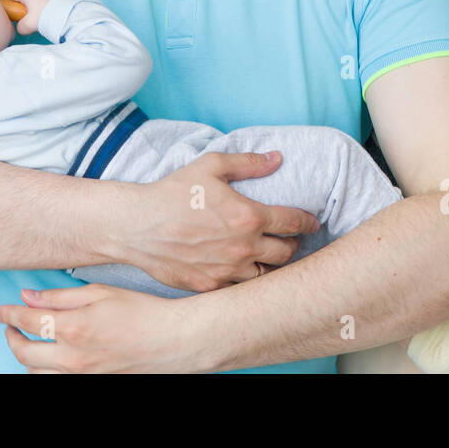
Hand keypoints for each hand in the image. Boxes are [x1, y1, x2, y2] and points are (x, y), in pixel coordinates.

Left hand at [0, 283, 203, 372]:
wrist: (173, 341)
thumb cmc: (142, 312)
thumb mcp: (100, 293)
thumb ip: (60, 296)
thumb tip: (28, 295)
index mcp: (74, 328)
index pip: (27, 321)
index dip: (8, 314)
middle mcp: (73, 357)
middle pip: (24, 352)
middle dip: (10, 337)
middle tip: (9, 325)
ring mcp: (82, 375)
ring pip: (36, 372)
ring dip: (24, 356)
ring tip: (27, 340)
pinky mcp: (92, 383)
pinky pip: (55, 381)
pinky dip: (43, 370)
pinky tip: (48, 358)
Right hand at [5, 0, 59, 35]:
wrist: (68, 13)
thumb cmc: (47, 16)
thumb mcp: (29, 25)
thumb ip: (20, 27)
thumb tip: (21, 27)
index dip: (9, 4)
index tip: (12, 13)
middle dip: (23, 6)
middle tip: (27, 17)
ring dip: (34, 5)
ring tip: (39, 16)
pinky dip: (43, 3)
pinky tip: (48, 12)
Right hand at [118, 151, 320, 292]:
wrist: (136, 225)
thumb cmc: (172, 192)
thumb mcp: (211, 166)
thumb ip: (248, 162)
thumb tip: (277, 158)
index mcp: (248, 216)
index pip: (293, 222)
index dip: (307, 222)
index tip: (312, 222)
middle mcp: (243, 248)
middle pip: (286, 253)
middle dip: (293, 245)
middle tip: (291, 240)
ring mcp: (227, 271)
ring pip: (266, 275)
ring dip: (272, 265)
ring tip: (270, 257)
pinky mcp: (210, 287)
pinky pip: (239, 289)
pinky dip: (246, 280)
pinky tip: (243, 271)